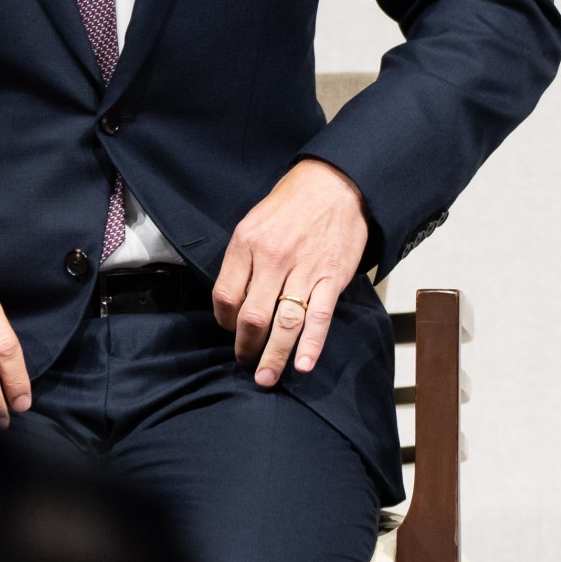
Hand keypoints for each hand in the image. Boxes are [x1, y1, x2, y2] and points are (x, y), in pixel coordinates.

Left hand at [215, 157, 371, 386]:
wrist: (336, 184)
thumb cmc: (292, 203)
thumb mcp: (253, 222)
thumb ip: (242, 260)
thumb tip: (234, 300)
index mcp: (246, 243)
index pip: (225, 295)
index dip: (225, 321)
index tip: (231, 329)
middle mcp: (272, 258)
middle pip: (251, 316)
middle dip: (246, 347)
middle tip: (246, 362)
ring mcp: (304, 269)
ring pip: (284, 323)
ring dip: (274, 355)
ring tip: (266, 377)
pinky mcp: (332, 276)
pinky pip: (319, 316)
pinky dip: (311, 345)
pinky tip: (303, 365)